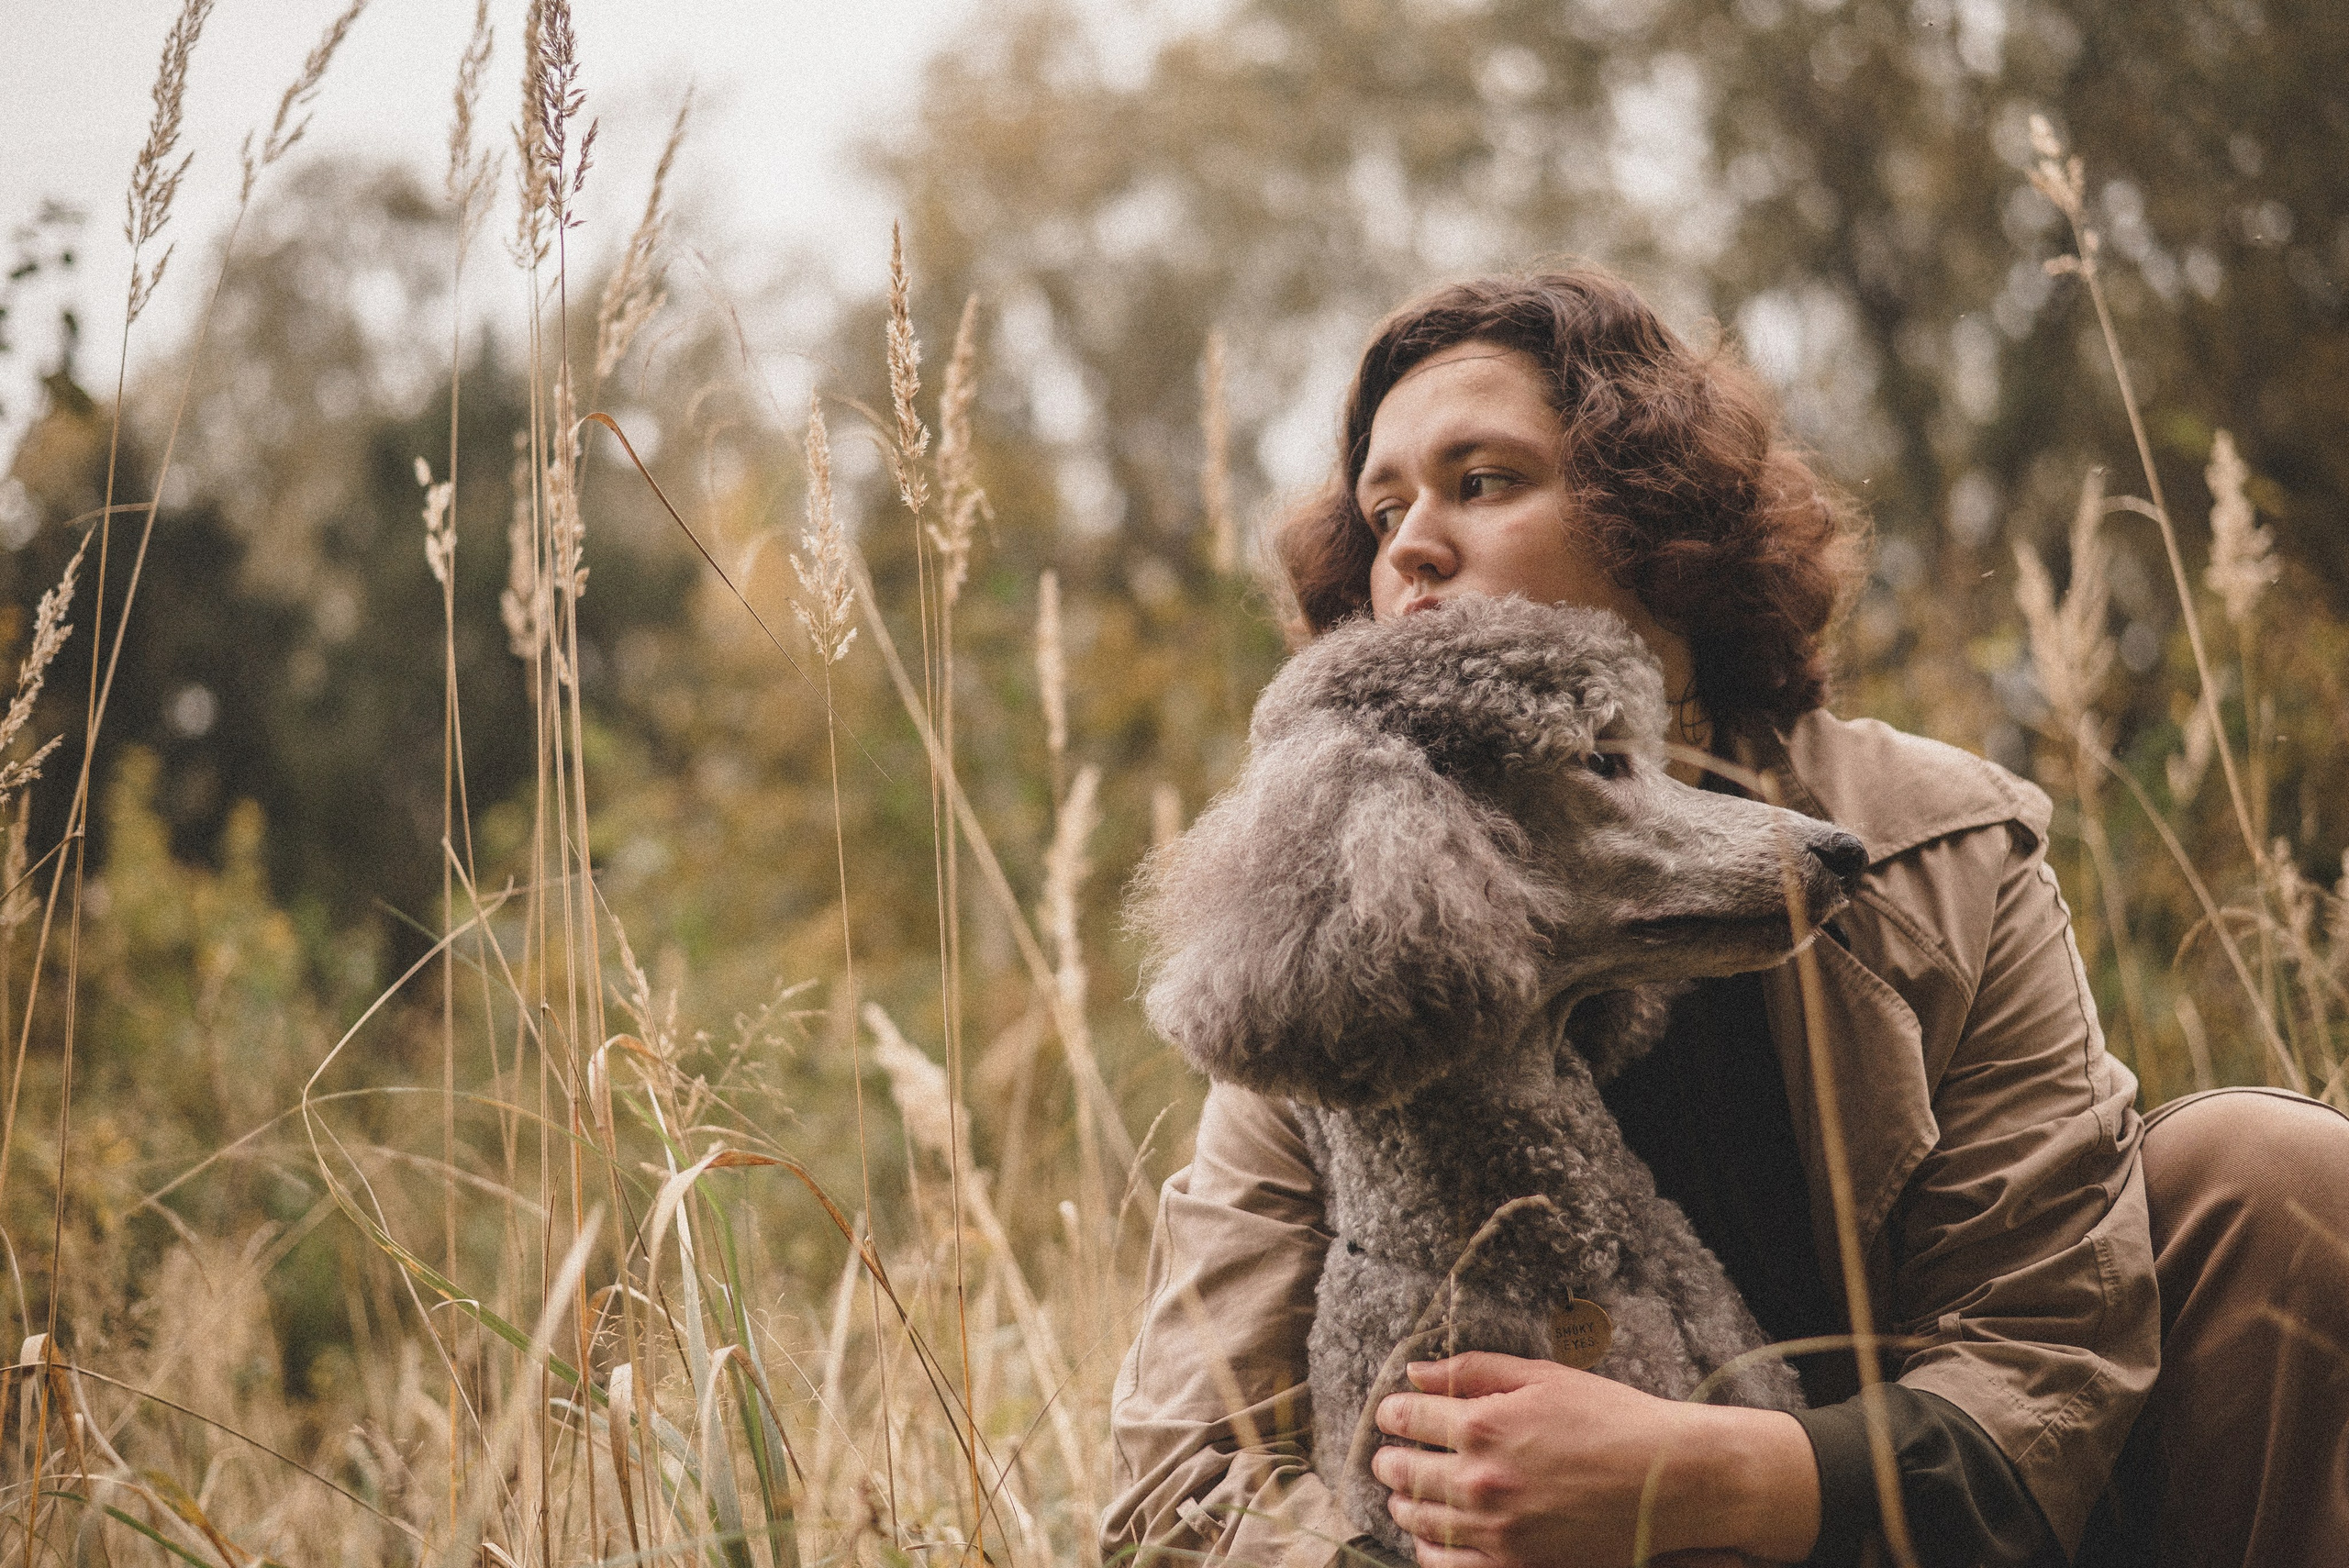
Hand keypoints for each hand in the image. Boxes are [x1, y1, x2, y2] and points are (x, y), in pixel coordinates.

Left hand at [1369, 1353, 1818, 1567]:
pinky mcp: (1517, 1566)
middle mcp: (1482, 1480)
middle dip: (1390, 1462)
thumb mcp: (1544, 1378)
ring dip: (1404, 1504)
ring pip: (1422, 1520)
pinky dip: (1430, 1549)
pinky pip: (1449, 1565)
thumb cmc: (1613, 1419)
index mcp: (1485, 1425)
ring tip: (1403, 1495)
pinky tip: (1430, 1537)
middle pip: (1407, 1472)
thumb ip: (1473, 1371)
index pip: (1410, 1419)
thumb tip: (1417, 1373)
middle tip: (1388, 1458)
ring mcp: (1498, 1530)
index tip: (1390, 1415)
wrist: (1671, 1481)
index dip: (1392, 1414)